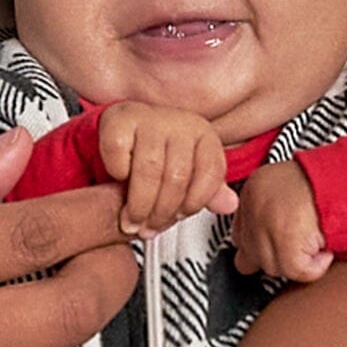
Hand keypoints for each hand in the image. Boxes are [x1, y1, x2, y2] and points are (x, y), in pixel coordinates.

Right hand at [93, 104, 237, 235]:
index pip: (210, 174)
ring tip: (132, 220)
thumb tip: (229, 205)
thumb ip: (207, 190)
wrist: (122, 124)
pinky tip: (119, 182)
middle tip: (148, 228)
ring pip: (149, 171)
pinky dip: (117, 176)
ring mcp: (149, 118)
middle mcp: (180, 122)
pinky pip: (120, 159)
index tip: (178, 218)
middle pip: (177, 177)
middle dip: (161, 212)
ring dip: (139, 205)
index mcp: (203, 133)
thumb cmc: (156, 150)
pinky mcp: (119, 121)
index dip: (193, 204)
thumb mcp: (188, 169)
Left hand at [231, 163, 332, 282]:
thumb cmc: (333, 187)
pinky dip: (316, 267)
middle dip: (278, 256)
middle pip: (249, 257)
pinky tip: (326, 249)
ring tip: (318, 240)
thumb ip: (267, 215)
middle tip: (303, 244)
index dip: (264, 246)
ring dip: (299, 261)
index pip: (239, 236)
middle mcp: (254, 205)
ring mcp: (267, 223)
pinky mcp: (285, 240)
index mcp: (253, 190)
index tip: (285, 244)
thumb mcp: (290, 191)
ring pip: (272, 268)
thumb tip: (251, 254)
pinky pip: (295, 271)